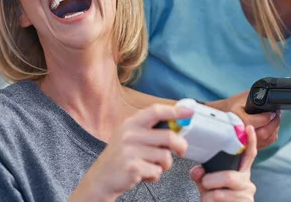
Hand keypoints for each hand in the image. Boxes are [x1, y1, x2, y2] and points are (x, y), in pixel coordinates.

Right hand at [71, 104, 193, 200]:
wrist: (101, 178)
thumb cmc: (122, 156)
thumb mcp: (131, 136)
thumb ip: (150, 130)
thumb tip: (177, 125)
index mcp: (131, 123)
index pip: (156, 111)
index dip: (175, 110)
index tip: (189, 112)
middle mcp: (130, 134)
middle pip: (168, 136)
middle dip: (181, 145)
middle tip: (182, 151)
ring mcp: (130, 151)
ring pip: (165, 157)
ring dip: (164, 165)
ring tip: (153, 166)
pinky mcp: (133, 167)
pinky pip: (157, 171)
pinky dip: (155, 175)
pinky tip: (144, 174)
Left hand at [190, 125, 256, 201]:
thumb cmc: (216, 200)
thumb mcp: (208, 185)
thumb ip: (202, 175)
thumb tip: (198, 171)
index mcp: (240, 172)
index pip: (248, 154)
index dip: (250, 141)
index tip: (248, 128)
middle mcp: (247, 183)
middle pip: (229, 176)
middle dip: (210, 181)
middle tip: (205, 183)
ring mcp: (246, 196)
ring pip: (220, 193)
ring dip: (207, 196)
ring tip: (207, 198)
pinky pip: (219, 201)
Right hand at [208, 91, 279, 149]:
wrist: (220, 117)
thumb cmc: (231, 107)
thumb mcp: (242, 98)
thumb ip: (255, 96)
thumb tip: (269, 94)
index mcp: (241, 121)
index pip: (261, 121)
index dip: (271, 116)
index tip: (275, 111)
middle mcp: (243, 134)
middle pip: (265, 132)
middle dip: (275, 123)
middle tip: (277, 114)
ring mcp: (246, 143)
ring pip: (267, 139)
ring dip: (274, 129)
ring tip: (275, 120)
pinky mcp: (249, 147)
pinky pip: (266, 144)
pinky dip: (271, 135)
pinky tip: (270, 128)